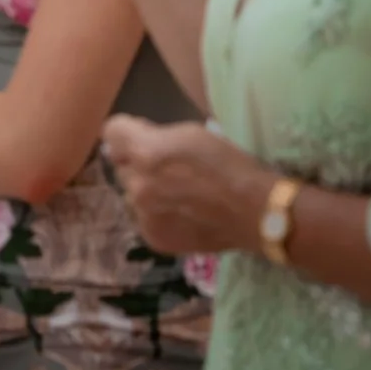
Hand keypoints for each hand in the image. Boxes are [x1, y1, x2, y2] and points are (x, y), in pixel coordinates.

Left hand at [102, 114, 275, 256]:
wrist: (258, 213)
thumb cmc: (229, 166)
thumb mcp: (192, 134)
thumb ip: (153, 135)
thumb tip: (130, 141)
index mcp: (145, 153)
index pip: (112, 132)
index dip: (130, 132)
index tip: (147, 137)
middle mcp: (137, 185)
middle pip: (123, 165)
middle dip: (140, 164)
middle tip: (172, 171)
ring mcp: (143, 215)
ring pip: (132, 193)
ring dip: (148, 191)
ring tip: (182, 196)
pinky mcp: (153, 238)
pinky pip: (144, 218)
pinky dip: (159, 215)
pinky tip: (185, 215)